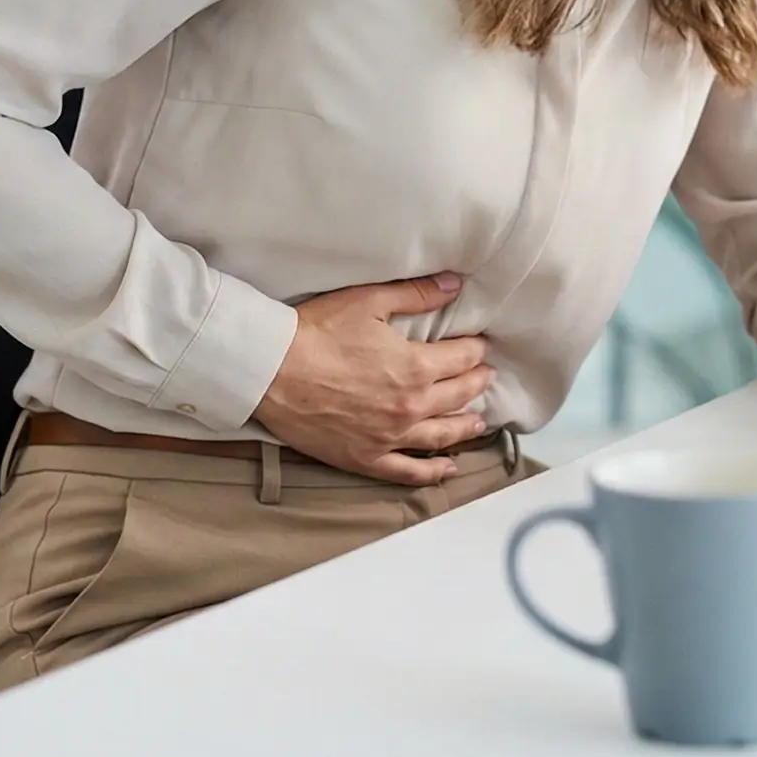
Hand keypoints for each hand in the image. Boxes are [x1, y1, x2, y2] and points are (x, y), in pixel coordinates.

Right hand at [251, 273, 495, 486]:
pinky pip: (408, 471)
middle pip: (459, 396)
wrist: (271, 371)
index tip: (479, 345)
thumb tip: (454, 285)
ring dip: (466, 426)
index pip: (462, 358)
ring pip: (442, 435)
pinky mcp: (366, 458)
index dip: (474, 349)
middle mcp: (411, 407)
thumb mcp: (368, 302)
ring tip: (478, 421)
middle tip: (484, 376)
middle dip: (477, 383)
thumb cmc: (316, 333)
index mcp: (415, 367)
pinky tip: (448, 468)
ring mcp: (390, 437)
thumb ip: (416, 294)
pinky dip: (432, 471)